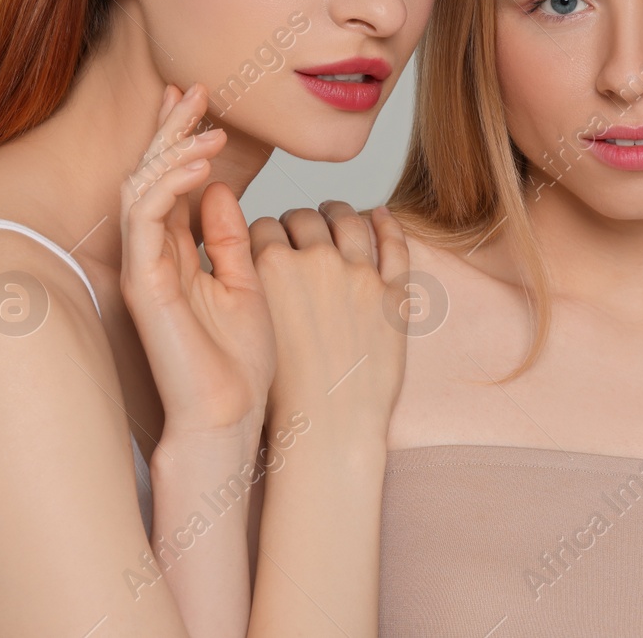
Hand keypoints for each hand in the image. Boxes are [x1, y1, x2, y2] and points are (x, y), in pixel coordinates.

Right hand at [119, 83, 275, 439]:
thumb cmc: (240, 359)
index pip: (173, 181)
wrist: (232, 414)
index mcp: (180, 252)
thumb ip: (228, 238)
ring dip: (172, 151)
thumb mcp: (245, 282)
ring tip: (208, 129)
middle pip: (151, 175)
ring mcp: (146, 268)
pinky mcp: (144, 284)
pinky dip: (167, 188)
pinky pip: (145, 222)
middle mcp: (156, 255)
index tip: (203, 100)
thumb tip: (216, 189)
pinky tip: (195, 167)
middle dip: (170, 129)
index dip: (182, 138)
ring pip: (141, 190)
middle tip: (194, 88)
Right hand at [249, 201, 410, 439]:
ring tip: (334, 213)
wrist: (330, 429)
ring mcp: (361, 275)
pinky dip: (388, 224)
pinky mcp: (394, 294)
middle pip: (304, 219)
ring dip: (338, 212)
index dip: (263, 233)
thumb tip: (247, 260)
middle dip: (297, 221)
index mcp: (272, 268)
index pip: (262, 226)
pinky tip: (382, 215)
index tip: (267, 240)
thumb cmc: (283, 392)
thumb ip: (248, 286)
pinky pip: (395, 246)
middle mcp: (317, 261)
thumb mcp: (251, 327)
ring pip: (349, 221)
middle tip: (297, 228)